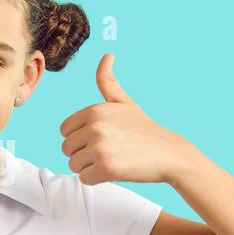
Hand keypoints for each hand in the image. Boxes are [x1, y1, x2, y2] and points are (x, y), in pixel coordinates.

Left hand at [58, 52, 187, 185]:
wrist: (169, 153)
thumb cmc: (143, 129)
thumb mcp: (124, 102)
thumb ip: (108, 81)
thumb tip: (107, 55)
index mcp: (94, 110)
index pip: (64, 131)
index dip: (80, 138)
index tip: (100, 138)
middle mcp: (94, 127)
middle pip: (66, 149)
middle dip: (83, 154)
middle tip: (108, 151)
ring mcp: (100, 148)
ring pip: (74, 165)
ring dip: (89, 167)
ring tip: (111, 160)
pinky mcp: (107, 168)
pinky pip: (84, 179)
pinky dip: (96, 179)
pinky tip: (114, 170)